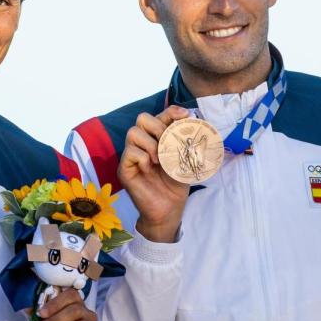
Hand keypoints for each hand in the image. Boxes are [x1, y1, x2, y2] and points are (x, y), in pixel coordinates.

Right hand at [118, 105, 190, 242]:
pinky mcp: (125, 169)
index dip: (171, 111)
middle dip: (159, 126)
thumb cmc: (176, 184)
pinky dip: (143, 158)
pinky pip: (130, 152)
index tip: (185, 116)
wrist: (169, 209)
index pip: (160, 115)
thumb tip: (196, 120)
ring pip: (133, 132)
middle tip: (169, 142)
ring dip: (150, 143)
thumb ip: (187, 141)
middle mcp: (142, 144)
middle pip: (142, 118)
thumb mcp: (186, 159)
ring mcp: (132, 156)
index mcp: (157, 138)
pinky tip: (150, 169)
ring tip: (160, 159)